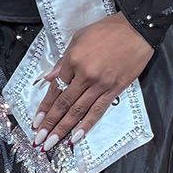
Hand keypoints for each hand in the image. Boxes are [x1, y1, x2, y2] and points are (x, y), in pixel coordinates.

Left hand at [32, 14, 152, 149]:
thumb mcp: (78, 38)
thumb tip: (49, 78)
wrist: (136, 29)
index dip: (44, 107)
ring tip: (52, 143)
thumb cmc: (107, 30)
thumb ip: (63, 61)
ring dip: (63, 129)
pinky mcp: (115, 90)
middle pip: (64, 104)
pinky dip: (86, 125)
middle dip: (50, 124)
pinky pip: (98, 111)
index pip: (55, 88)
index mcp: (73, 60)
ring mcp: (100, 84)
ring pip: (78, 111)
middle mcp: (85, 75)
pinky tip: (76, 137)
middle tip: (39, 140)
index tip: (36, 121)